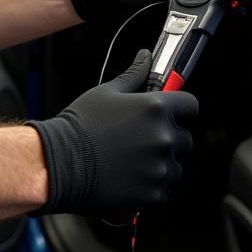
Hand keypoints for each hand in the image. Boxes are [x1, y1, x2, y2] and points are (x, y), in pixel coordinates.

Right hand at [26, 49, 197, 215]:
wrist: (60, 163)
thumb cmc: (80, 125)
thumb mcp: (106, 92)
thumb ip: (134, 75)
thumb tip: (145, 57)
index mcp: (156, 108)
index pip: (190, 105)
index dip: (181, 108)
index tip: (172, 113)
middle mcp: (163, 138)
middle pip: (185, 138)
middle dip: (169, 137)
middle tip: (141, 138)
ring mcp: (161, 168)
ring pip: (175, 165)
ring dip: (161, 163)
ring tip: (131, 159)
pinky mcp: (154, 194)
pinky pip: (164, 188)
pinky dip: (151, 184)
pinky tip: (129, 176)